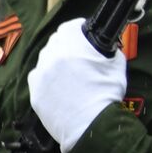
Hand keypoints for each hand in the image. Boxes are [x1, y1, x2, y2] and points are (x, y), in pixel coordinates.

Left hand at [28, 18, 126, 152]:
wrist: (91, 125)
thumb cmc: (106, 95)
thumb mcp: (117, 66)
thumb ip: (109, 50)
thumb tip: (106, 46)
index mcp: (72, 46)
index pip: (69, 27)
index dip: (79, 29)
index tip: (84, 34)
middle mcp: (51, 57)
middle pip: (55, 42)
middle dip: (67, 45)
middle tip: (79, 56)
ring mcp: (40, 76)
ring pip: (45, 60)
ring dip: (55, 61)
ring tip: (69, 74)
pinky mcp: (35, 93)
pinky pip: (39, 78)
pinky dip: (48, 79)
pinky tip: (60, 88)